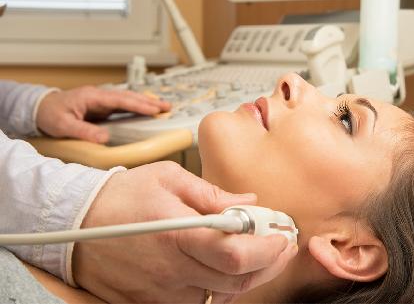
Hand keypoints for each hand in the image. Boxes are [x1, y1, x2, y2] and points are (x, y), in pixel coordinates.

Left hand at [36, 86, 170, 142]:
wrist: (39, 108)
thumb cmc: (49, 114)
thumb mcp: (63, 125)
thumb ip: (84, 131)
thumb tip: (105, 138)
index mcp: (92, 97)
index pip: (120, 100)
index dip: (138, 105)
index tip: (154, 110)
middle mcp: (99, 96)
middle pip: (129, 97)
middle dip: (149, 102)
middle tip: (167, 107)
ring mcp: (102, 101)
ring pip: (128, 99)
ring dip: (146, 103)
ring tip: (163, 107)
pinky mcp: (102, 107)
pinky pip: (124, 106)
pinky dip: (137, 107)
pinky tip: (147, 110)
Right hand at [73, 161, 296, 303]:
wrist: (74, 223)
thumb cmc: (123, 195)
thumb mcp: (168, 178)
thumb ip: (212, 193)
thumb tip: (249, 202)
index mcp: (177, 233)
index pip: (235, 253)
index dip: (267, 250)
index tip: (282, 238)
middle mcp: (170, 268)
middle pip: (236, 280)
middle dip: (268, 264)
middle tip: (279, 247)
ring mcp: (160, 291)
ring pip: (221, 295)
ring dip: (244, 277)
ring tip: (253, 255)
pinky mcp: (150, 302)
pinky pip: (197, 303)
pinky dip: (218, 289)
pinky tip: (222, 269)